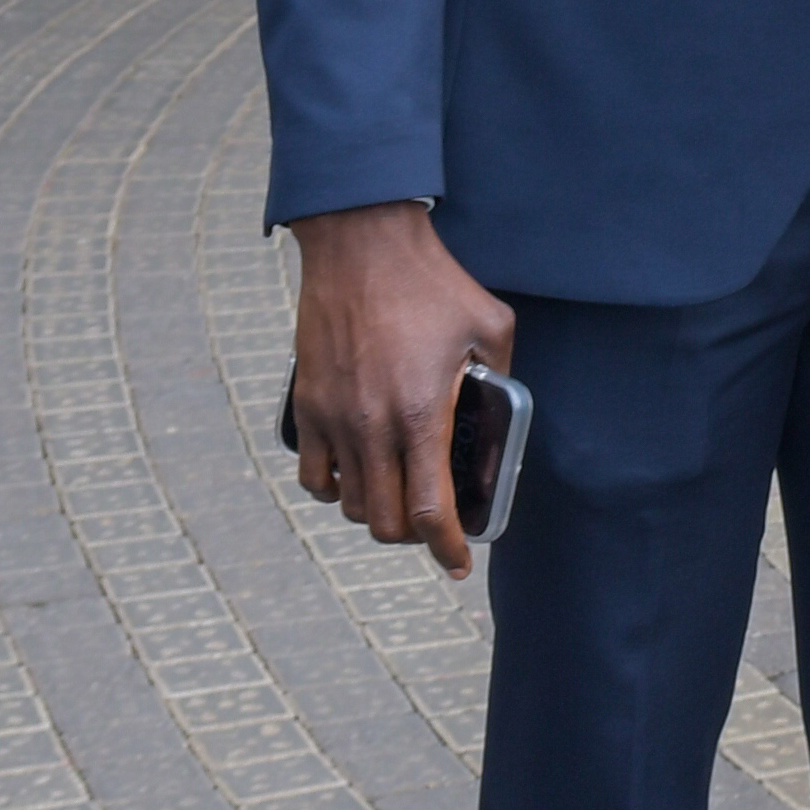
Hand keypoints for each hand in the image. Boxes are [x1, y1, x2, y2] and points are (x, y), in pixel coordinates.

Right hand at [286, 201, 512, 583]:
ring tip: (398, 498)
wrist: (362, 244)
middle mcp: (373, 427)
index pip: (430, 513)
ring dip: (375, 513)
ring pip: (349, 505)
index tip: (458, 564)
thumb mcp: (491, 325)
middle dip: (413, 537)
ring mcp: (334, 419)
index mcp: (422, 416)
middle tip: (432, 528)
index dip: (446, 549)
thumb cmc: (431, 281)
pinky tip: (355, 477)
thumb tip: (502, 409)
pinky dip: (334, 489)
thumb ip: (501, 375)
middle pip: (386, 522)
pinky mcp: (308, 404)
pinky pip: (312, 473)